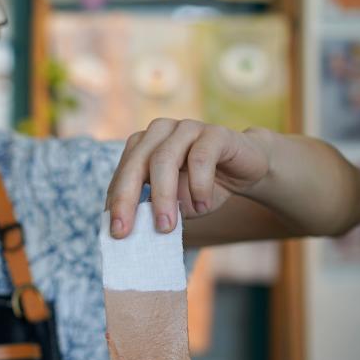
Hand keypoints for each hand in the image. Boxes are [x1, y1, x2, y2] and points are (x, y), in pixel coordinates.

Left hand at [104, 119, 271, 237]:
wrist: (246, 169)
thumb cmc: (202, 187)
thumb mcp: (176, 203)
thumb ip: (154, 210)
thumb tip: (131, 231)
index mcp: (143, 146)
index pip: (122, 174)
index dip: (115, 201)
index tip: (113, 230)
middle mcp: (159, 132)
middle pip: (136, 164)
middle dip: (127, 199)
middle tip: (124, 230)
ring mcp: (186, 128)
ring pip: (164, 159)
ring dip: (162, 196)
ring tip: (166, 227)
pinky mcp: (214, 133)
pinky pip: (200, 158)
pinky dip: (199, 186)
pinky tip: (203, 206)